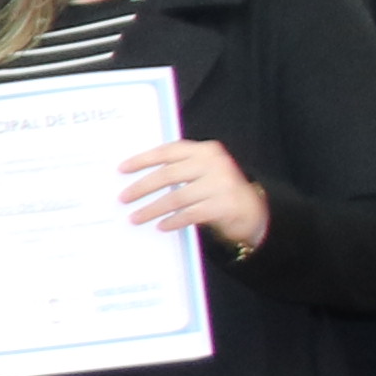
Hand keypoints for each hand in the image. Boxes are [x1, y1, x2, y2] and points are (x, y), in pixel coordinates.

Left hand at [121, 137, 270, 257]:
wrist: (253, 211)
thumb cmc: (219, 190)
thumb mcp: (202, 172)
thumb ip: (179, 169)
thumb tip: (138, 178)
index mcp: (206, 150)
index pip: (168, 151)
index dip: (143, 159)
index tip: (122, 169)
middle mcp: (214, 163)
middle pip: (168, 175)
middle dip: (142, 187)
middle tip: (123, 198)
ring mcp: (221, 184)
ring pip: (176, 197)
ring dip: (152, 209)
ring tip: (136, 217)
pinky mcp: (225, 206)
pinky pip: (190, 214)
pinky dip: (173, 221)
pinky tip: (161, 226)